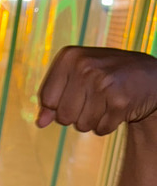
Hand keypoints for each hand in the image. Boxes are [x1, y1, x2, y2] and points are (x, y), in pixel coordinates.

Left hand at [37, 46, 156, 134]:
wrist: (150, 77)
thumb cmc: (106, 77)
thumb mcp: (76, 77)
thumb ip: (53, 98)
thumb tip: (39, 122)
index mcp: (69, 56)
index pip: (47, 99)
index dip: (58, 105)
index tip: (76, 93)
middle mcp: (85, 66)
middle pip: (63, 116)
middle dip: (76, 115)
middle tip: (94, 99)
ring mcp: (103, 83)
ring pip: (81, 125)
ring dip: (93, 121)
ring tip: (106, 102)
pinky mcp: (120, 101)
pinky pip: (100, 129)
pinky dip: (107, 125)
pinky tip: (117, 108)